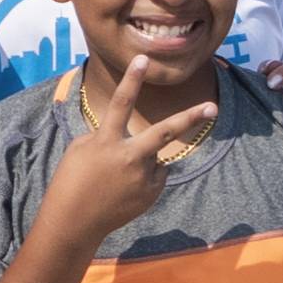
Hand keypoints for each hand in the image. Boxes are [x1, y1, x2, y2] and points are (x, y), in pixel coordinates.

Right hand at [45, 88, 215, 252]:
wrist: (74, 222)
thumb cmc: (70, 181)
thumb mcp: (80, 150)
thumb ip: (105, 136)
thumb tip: (128, 137)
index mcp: (107, 142)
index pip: (121, 104)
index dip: (132, 80)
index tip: (143, 59)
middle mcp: (130, 158)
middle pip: (165, 132)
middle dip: (191, 118)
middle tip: (212, 106)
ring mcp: (144, 178)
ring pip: (154, 157)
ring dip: (141, 160)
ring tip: (116, 180)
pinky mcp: (151, 193)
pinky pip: (154, 175)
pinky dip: (143, 176)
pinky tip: (123, 190)